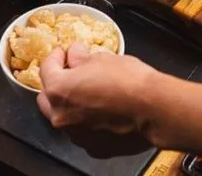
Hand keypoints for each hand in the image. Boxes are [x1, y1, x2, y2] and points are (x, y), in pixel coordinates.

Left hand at [37, 44, 156, 157]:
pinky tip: (102, 111)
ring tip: (90, 92)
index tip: (63, 53)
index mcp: (59, 90)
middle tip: (72, 72)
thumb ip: (82, 58)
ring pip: (64, 117)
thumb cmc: (130, 81)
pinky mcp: (93, 148)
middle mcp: (61, 116)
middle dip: (57, 83)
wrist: (155, 110)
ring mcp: (76, 135)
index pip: (47, 69)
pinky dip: (86, 121)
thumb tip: (76, 55)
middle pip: (48, 97)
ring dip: (71, 104)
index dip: (56, 57)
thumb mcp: (104, 59)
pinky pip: (82, 131)